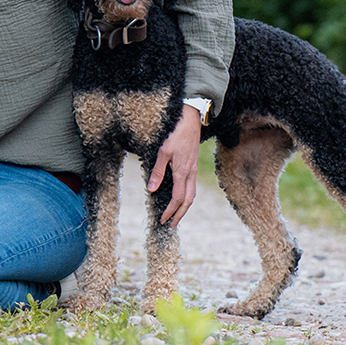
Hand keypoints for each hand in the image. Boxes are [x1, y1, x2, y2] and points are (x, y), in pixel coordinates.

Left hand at [147, 106, 202, 224]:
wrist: (191, 119)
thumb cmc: (176, 134)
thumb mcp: (163, 152)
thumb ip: (158, 171)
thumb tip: (152, 189)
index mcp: (183, 172)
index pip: (177, 198)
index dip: (170, 211)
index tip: (162, 220)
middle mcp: (190, 174)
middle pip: (188, 200)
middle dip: (180, 214)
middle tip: (171, 225)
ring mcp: (193, 170)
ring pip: (192, 194)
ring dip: (184, 207)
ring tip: (176, 215)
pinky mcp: (193, 165)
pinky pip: (192, 186)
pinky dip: (186, 196)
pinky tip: (180, 197)